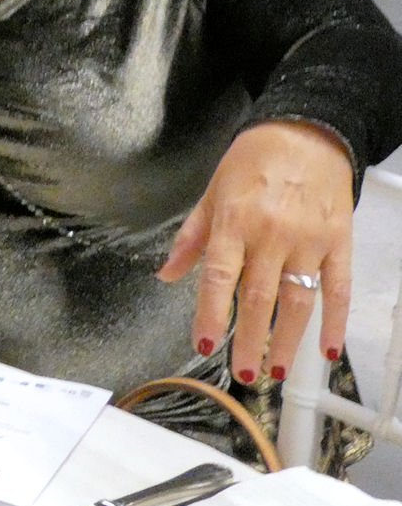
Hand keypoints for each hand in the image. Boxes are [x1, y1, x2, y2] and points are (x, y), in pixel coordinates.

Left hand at [157, 121, 353, 382]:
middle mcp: (272, 234)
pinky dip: (335, 322)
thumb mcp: (211, 194)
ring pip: (298, 301)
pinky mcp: (339, 242)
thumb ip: (191, 239)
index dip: (212, 314)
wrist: (307, 132)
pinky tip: (327, 349)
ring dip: (287, 340)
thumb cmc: (254, 161)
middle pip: (259, 297)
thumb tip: (166, 274)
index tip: (206, 344)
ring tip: (276, 371)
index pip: (220, 277)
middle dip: (250, 340)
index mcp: (235, 222)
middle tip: (242, 373)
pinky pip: (339, 289)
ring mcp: (309, 240)